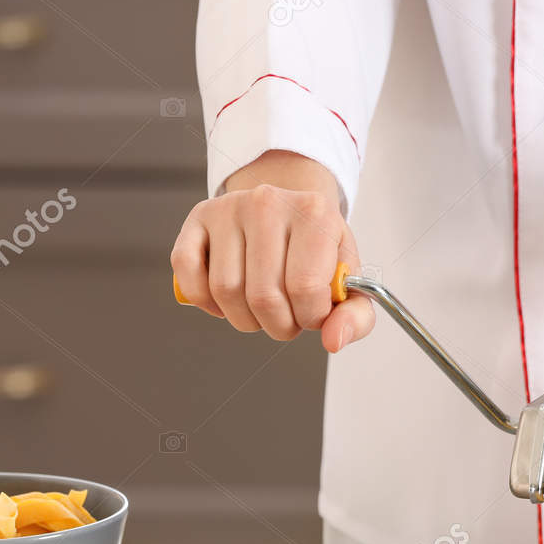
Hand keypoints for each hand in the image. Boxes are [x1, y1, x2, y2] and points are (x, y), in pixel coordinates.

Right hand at [169, 150, 373, 351]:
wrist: (290, 212)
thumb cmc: (318, 251)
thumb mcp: (348, 279)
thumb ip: (355, 316)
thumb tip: (334, 341)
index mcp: (315, 212)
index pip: (305, 289)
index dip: (309, 318)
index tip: (313, 314)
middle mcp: (269, 202)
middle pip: (263, 296)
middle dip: (278, 325)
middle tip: (287, 318)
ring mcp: (230, 207)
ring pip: (225, 290)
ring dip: (244, 319)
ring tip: (262, 309)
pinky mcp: (198, 217)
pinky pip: (188, 273)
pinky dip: (205, 301)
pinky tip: (226, 301)